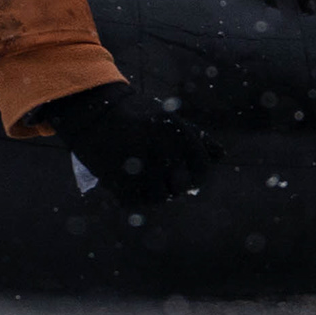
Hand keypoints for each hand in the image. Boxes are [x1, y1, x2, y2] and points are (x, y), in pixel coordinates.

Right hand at [39, 82, 211, 206]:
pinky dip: (132, 195)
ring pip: (159, 198)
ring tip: (141, 178)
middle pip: (181, 188)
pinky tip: (126, 180)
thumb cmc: (137, 116)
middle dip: (173, 184)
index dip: (196, 177)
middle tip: (160, 176)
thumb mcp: (170, 120)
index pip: (202, 171)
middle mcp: (164, 153)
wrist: (94, 112)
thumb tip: (221, 157)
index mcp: (180, 136)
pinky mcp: (120, 181)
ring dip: (151, 191)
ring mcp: (142, 169)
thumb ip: (198, 139)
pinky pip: (135, 202)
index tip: (185, 175)